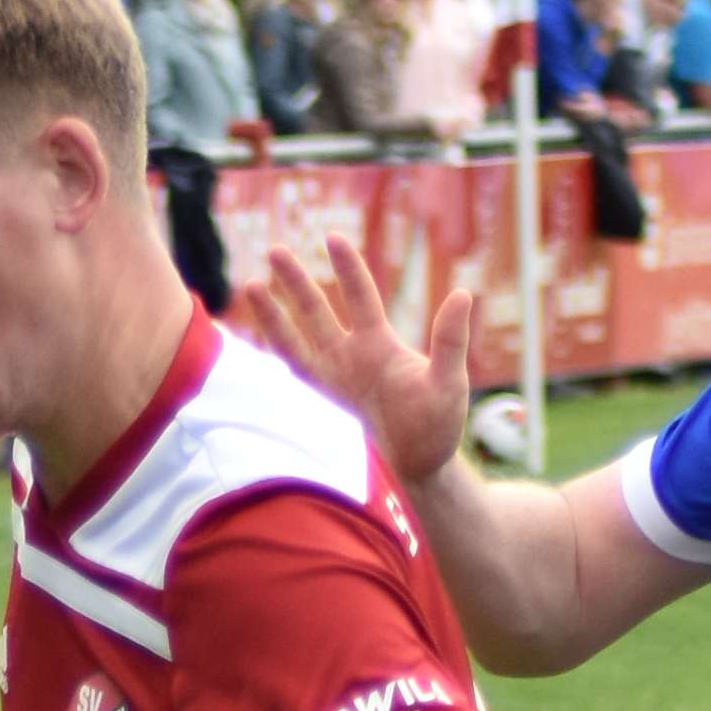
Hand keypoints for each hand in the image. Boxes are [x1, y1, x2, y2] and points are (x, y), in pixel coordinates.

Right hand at [255, 231, 470, 483]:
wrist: (415, 472)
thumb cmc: (437, 427)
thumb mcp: (448, 382)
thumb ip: (450, 341)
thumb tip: (462, 294)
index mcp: (378, 345)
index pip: (359, 296)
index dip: (347, 268)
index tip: (333, 238)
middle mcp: (348, 357)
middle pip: (316, 310)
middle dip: (296, 282)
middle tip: (276, 249)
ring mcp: (329, 382)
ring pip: (293, 340)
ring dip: (272, 315)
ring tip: (250, 285)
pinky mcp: (315, 408)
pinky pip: (288, 378)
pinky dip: (268, 360)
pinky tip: (247, 342)